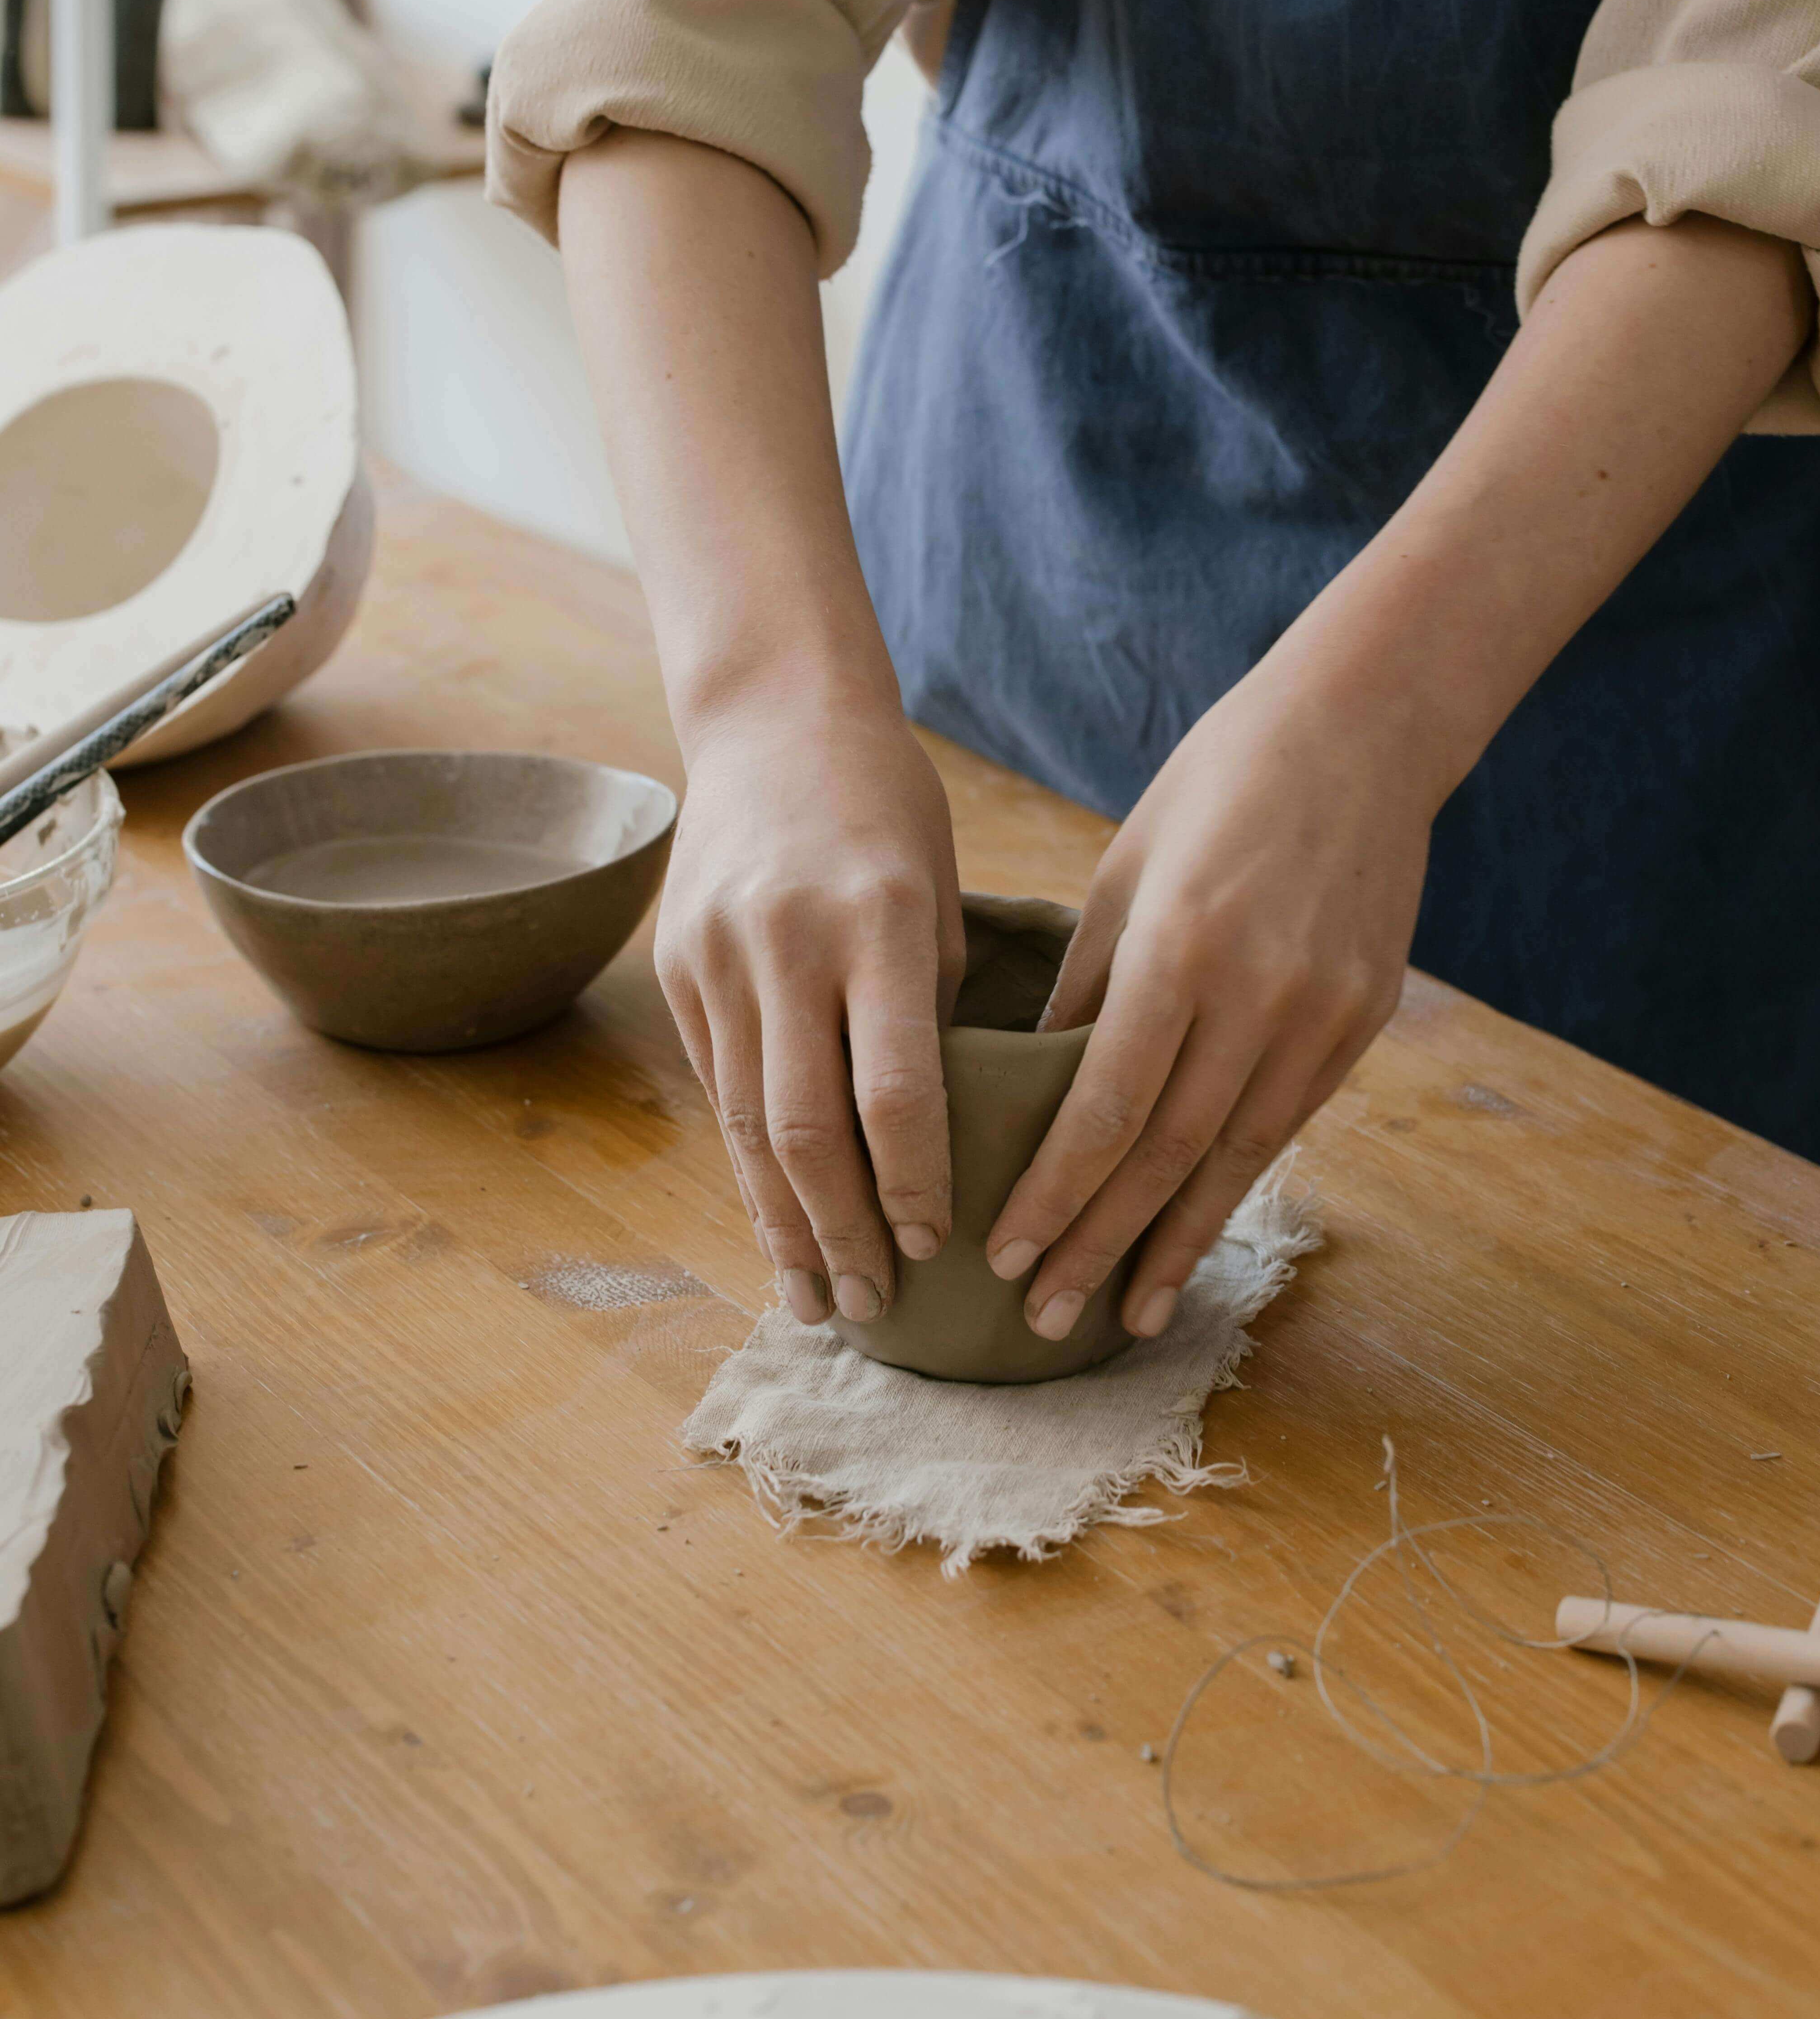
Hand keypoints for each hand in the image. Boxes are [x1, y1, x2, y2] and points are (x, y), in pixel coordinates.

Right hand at [655, 690, 966, 1327]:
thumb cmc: (888, 807)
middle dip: (843, 1232)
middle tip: (874, 1304)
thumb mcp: (941, 895)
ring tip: (816, 1295)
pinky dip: (748, 1163)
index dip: (914, 1184)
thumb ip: (931, 1013)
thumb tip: (932, 1144)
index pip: (895, 1090)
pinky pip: (718, 1085)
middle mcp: (790, 942)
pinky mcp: (678, 964)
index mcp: (882, 921)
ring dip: (783, 1222)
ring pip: (747, 1124)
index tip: (937, 1248)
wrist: (775, 714)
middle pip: (806, 1129)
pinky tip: (775, 1218)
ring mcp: (720, 955)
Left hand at [985, 657, 1433, 1342]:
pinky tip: (1193, 1235)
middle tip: (1040, 1318)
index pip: (1104, 1106)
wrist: (1360, 732)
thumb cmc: (1215, 787)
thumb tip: (1034, 1093)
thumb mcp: (1125, 873)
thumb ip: (1087, 989)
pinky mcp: (1362, 1020)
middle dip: (1098, 1244)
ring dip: (1172, 1244)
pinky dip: (1233, 1188)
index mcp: (1179, 948)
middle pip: (1164, 1153)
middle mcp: (1256, 994)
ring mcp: (1321, 1014)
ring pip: (1233, 1159)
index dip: (1053, 1193)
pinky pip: (1283, 1126)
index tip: (1002, 1254)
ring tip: (1121, 1317)